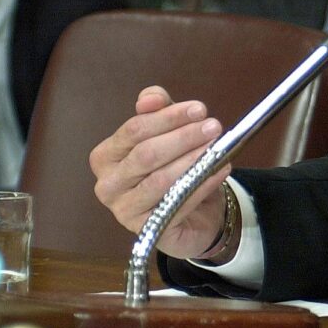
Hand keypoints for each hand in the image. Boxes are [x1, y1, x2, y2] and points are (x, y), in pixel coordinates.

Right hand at [89, 86, 231, 258]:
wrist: (190, 213)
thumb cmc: (172, 167)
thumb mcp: (166, 133)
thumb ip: (158, 110)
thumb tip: (150, 98)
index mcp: (106, 156)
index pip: (134, 130)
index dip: (168, 117)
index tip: (199, 109)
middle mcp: (108, 184)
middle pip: (146, 154)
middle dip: (183, 137)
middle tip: (213, 126)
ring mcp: (124, 210)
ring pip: (161, 179)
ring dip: (194, 160)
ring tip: (218, 147)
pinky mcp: (147, 230)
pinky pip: (178, 203)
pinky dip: (202, 184)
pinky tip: (221, 169)